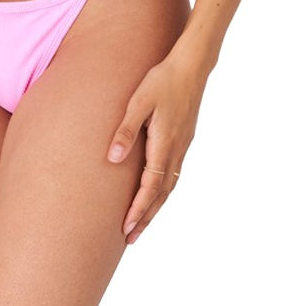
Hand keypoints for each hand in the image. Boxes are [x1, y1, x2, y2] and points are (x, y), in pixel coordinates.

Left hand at [107, 51, 208, 243]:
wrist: (192, 66)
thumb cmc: (162, 80)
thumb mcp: (138, 101)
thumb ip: (125, 130)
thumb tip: (113, 158)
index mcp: (164, 144)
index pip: (150, 187)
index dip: (138, 210)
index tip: (126, 227)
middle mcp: (176, 152)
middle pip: (161, 196)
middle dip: (145, 219)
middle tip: (130, 239)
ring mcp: (182, 148)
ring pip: (168, 189)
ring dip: (154, 210)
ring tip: (140, 226)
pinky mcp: (184, 143)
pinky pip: (173, 177)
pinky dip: (163, 194)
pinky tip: (155, 199)